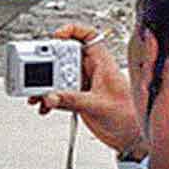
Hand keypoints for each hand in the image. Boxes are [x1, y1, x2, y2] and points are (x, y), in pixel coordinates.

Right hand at [30, 24, 142, 155]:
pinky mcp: (76, 97)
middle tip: (39, 72)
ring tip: (37, 93)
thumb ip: (72, 100)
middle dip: (49, 62)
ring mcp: (82, 84)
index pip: (88, 36)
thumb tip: (50, 95)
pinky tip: (45, 105)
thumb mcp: (98, 106)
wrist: (130, 138)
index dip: (72, 31)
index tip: (56, 36)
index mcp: (102, 63)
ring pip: (57, 75)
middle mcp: (91, 70)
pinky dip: (47, 98)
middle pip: (64, 55)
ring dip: (44, 84)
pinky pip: (56, 92)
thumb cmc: (128, 118)